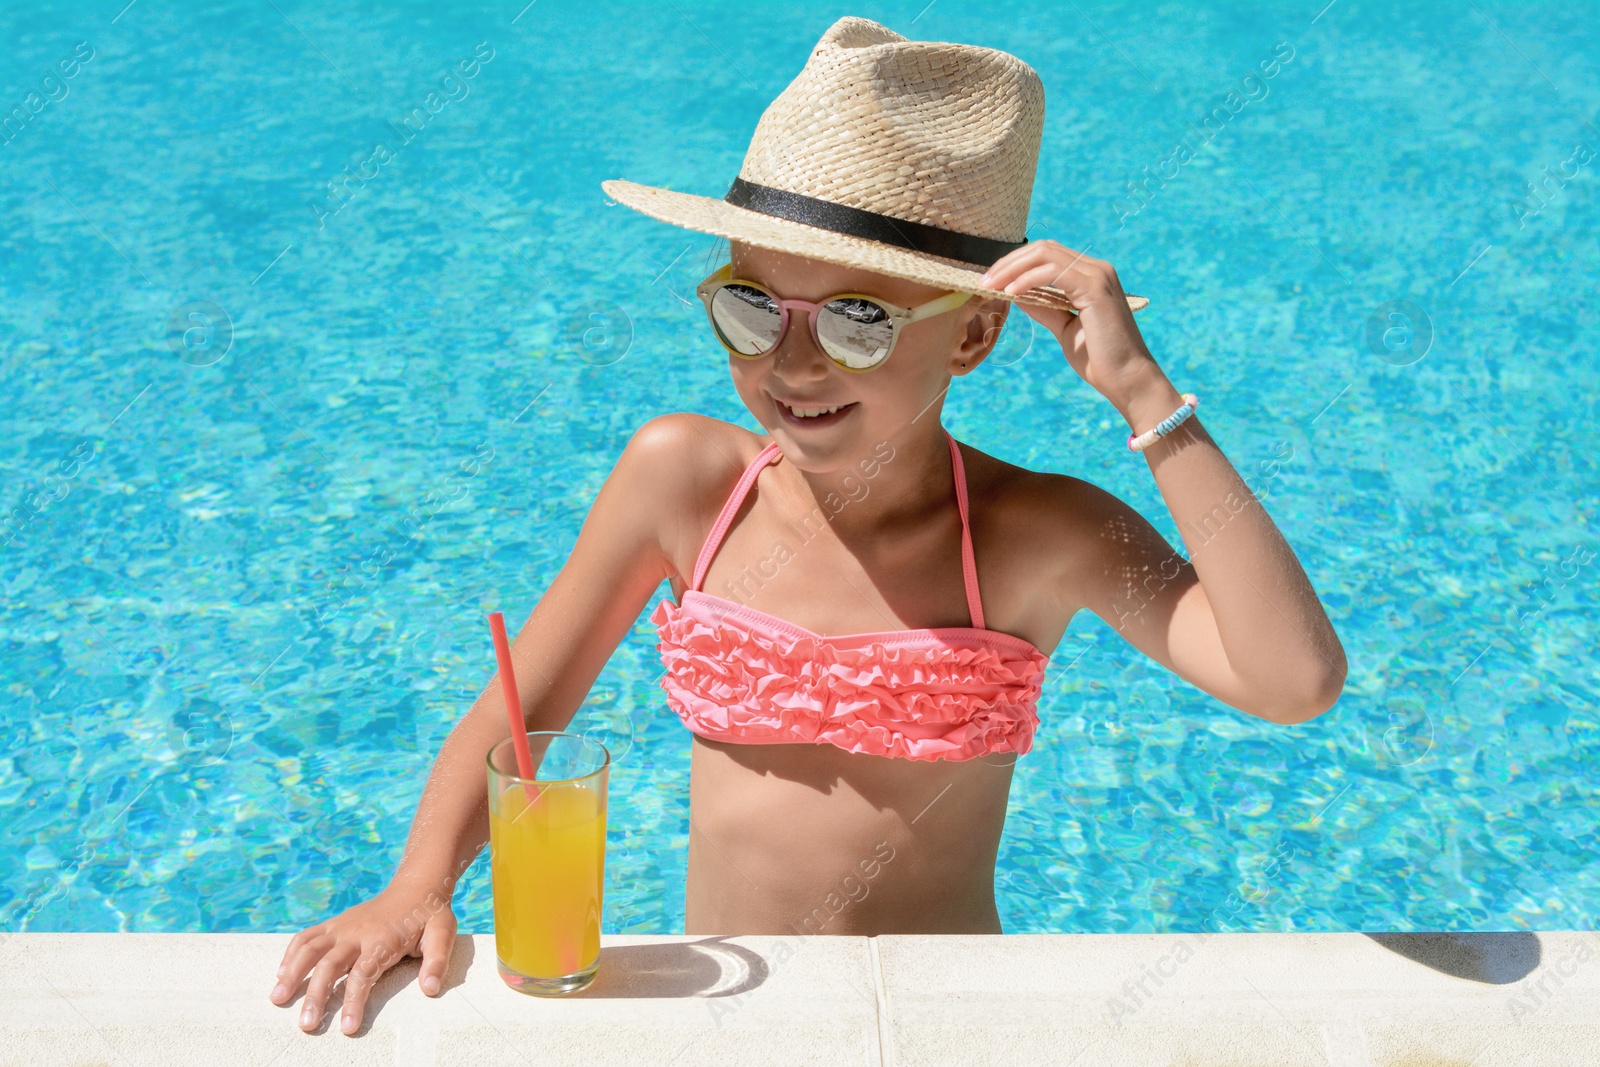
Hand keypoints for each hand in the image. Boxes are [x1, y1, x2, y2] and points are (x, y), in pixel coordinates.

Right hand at [270, 882, 456, 1034]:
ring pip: (310, 948)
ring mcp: (343, 926)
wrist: (417, 885)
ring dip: (291, 972)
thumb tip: (430, 989)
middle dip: (316, 996)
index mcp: (382, 940)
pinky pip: (307, 935)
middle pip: (329, 965)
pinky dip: (291, 953)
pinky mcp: (336, 923)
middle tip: (306, 1025)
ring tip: (277, 998)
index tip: (347, 1028)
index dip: (353, 1001)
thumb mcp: (443, 934)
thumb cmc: (430, 915)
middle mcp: (357, 932)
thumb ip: (437, 961)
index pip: (363, 974)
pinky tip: (280, 973)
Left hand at [978, 240, 1159, 404]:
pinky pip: (1053, 272)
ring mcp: (1098, 275)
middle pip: (1043, 248)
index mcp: (1090, 276)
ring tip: (990, 285)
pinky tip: (1010, 292)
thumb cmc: (1099, 358)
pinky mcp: (1095, 288)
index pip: (1047, 255)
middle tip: (983, 281)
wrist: (1127, 379)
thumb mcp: (1063, 327)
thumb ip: (1043, 306)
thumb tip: (1016, 293)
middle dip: (1008, 262)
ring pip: (1046, 254)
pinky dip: (1027, 279)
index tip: (991, 281)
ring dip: (1012, 268)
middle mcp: (1097, 269)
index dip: (1015, 263)